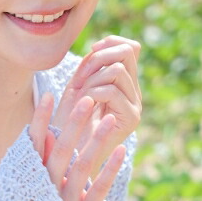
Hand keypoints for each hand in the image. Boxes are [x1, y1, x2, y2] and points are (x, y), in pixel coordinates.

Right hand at [29, 35, 140, 200]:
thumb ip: (36, 165)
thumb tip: (42, 133)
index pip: (33, 146)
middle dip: (74, 124)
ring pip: (82, 168)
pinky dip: (110, 170)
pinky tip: (121, 150)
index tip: (47, 94)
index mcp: (31, 183)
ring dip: (96, 141)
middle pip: (60, 152)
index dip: (40, 121)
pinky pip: (99, 190)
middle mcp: (47, 191)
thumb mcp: (29, 194)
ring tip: (110, 118)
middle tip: (87, 98)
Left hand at [53, 35, 141, 170]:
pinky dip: (91, 93)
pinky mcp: (131, 119)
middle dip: (97, 59)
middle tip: (79, 79)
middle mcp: (134, 94)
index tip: (89, 53)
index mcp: (124, 85)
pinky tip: (83, 107)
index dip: (109, 43)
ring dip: (91, 79)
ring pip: (117, 70)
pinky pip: (111, 91)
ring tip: (79, 98)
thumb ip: (91, 66)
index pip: (130, 48)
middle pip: (127, 53)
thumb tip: (102, 43)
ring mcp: (135, 107)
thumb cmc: (67, 123)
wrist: (66, 157)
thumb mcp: (78, 87)